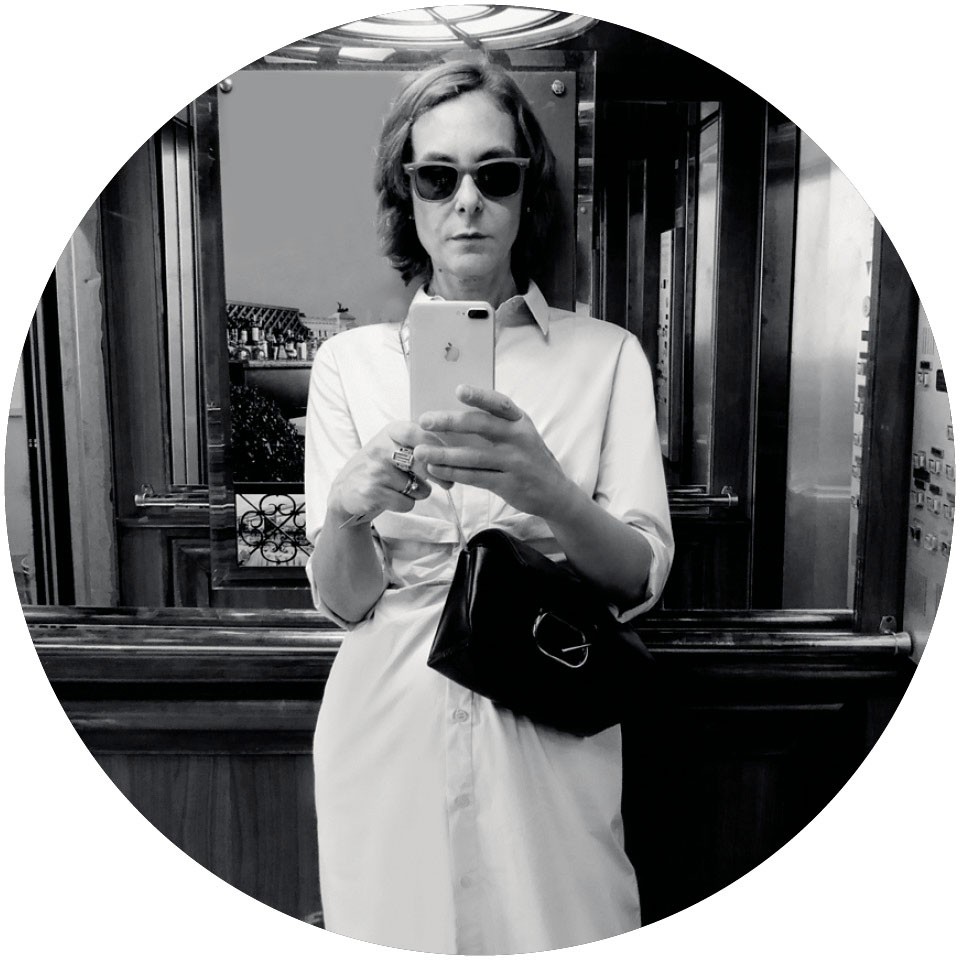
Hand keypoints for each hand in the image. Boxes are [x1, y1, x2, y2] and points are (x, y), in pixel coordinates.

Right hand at [328, 420, 448, 526]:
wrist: (345, 491)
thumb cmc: (379, 468)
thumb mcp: (395, 447)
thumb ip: (420, 446)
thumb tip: (456, 455)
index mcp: (390, 432)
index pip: (419, 432)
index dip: (438, 447)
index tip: (450, 460)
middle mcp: (380, 447)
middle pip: (422, 461)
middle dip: (439, 475)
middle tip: (448, 484)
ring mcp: (375, 470)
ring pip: (418, 487)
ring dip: (418, 493)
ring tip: (403, 488)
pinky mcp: (371, 492)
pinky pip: (406, 503)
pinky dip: (405, 504)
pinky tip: (392, 498)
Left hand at [414, 384, 573, 519]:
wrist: (554, 492)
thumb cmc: (528, 457)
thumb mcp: (520, 435)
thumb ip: (496, 425)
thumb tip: (453, 416)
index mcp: (521, 421)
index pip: (500, 403)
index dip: (479, 396)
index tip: (458, 390)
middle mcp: (519, 438)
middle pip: (481, 426)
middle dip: (450, 422)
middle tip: (424, 421)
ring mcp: (515, 462)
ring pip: (474, 455)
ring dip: (444, 454)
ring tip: (420, 451)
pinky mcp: (508, 484)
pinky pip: (475, 477)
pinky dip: (453, 473)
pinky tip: (435, 469)